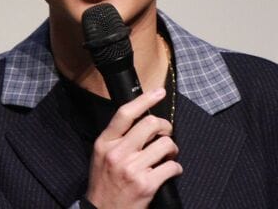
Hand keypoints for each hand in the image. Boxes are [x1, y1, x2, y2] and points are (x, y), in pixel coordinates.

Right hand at [85, 88, 181, 208]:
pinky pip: (172, 167)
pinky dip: (176, 168)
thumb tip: (142, 121)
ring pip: (165, 145)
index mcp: (105, 143)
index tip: (159, 92)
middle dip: (165, 127)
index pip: (125, 114)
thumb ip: (117, 138)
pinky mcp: (146, 185)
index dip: (145, 100)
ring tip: (168, 156)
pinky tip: (170, 171)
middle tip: (166, 134)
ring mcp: (132, 169)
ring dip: (172, 149)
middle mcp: (118, 153)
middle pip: (150, 124)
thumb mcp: (101, 155)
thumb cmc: (104, 183)